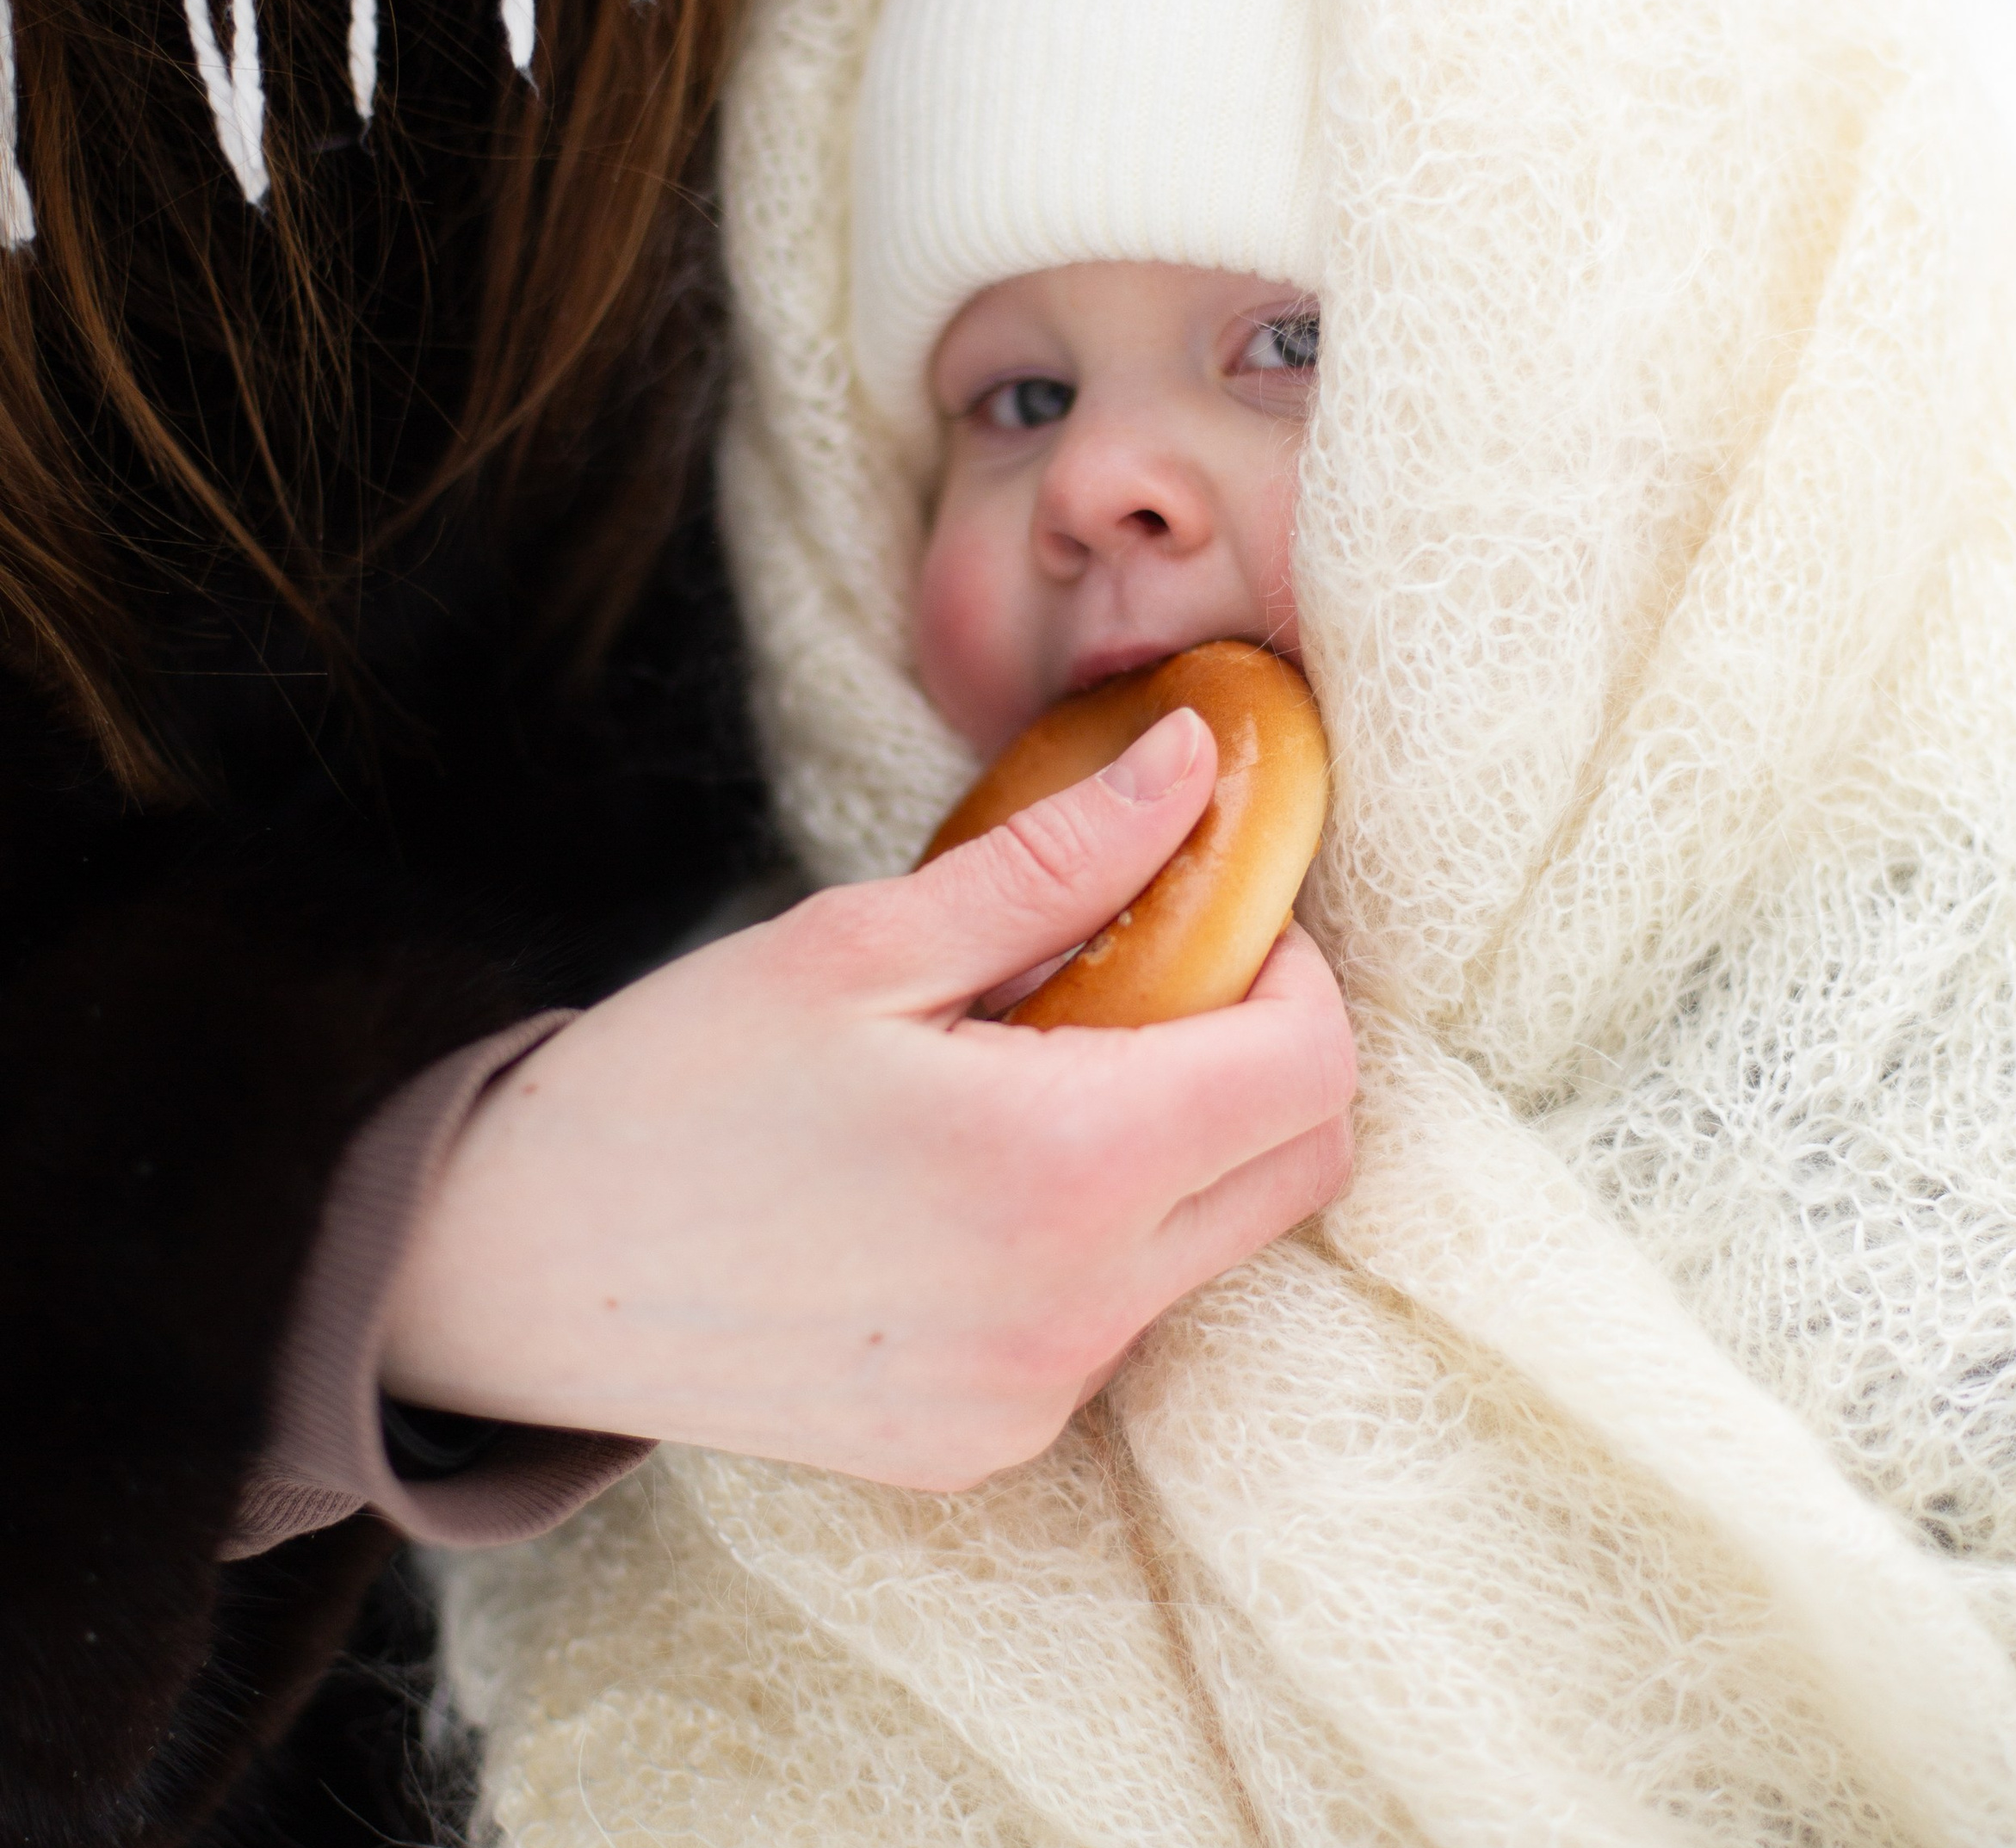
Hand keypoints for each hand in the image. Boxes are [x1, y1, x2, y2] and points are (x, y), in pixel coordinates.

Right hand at [381, 708, 1354, 1488]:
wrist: (512, 1273)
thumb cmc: (675, 1082)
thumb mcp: (861, 941)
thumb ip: (1059, 856)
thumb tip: (1194, 760)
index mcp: (1063, 1170)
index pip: (1311, 1073)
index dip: (1295, 974)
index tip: (1216, 922)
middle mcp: (1077, 1313)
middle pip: (1299, 1170)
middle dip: (1264, 1060)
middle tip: (1139, 983)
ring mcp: (1036, 1398)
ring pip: (1215, 1247)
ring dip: (1180, 1147)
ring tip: (1030, 1076)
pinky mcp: (989, 1445)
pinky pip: (1116, 1322)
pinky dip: (1099, 1236)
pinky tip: (972, 1184)